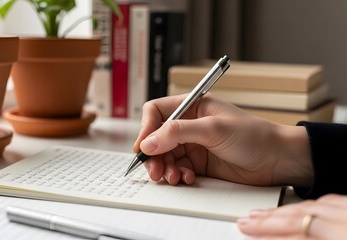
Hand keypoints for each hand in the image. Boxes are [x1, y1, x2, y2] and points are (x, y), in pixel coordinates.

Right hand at [133, 94, 312, 186]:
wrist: (278, 160)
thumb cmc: (253, 136)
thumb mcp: (213, 129)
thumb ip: (177, 133)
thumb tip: (148, 142)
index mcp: (192, 106)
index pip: (156, 112)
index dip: (146, 128)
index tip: (143, 146)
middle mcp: (189, 124)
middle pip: (156, 137)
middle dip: (153, 154)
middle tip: (155, 170)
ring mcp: (193, 145)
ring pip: (164, 155)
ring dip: (164, 168)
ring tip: (174, 177)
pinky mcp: (198, 163)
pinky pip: (177, 168)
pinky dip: (177, 175)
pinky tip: (187, 178)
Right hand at [237, 194, 346, 239]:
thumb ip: (302, 239)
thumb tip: (274, 237)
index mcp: (337, 235)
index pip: (294, 237)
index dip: (269, 237)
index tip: (248, 236)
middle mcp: (341, 221)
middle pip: (296, 219)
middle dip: (267, 222)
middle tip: (244, 222)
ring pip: (308, 206)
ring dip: (280, 210)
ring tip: (259, 213)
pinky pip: (329, 200)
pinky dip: (307, 203)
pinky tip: (298, 205)